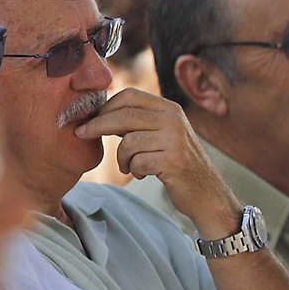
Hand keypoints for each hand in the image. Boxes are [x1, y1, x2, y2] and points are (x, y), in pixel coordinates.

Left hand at [76, 88, 241, 238]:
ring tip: (130, 166)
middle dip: (97, 125)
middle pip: (124, 115)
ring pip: (128, 142)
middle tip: (81, 134)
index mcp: (170, 109)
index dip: (105, 106)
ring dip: (122, 158)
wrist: (207, 193)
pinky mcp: (174, 161)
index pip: (130, 96)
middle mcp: (174, 120)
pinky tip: (143, 174)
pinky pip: (137, 162)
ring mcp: (175, 140)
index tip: (88, 119)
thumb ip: (139, 122)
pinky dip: (135, 170)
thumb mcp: (163, 134)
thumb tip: (100, 113)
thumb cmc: (177, 164)